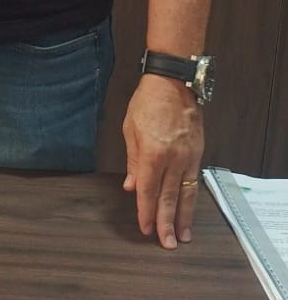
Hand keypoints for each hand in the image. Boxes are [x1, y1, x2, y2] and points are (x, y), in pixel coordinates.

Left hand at [122, 73, 204, 248]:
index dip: (145, 210)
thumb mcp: (130, 129)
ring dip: (182, 217)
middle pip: (168, 196)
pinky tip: (188, 211)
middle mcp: (172, 159)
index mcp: (152, 152)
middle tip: (165, 243)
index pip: (147, 189)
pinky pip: (193, 182)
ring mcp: (188, 157)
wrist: (173, 84)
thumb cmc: (146, 103)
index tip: (145, 228)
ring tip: (181, 236)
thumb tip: (130, 186)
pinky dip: (191, 199)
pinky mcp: (198, 154)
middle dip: (165, 221)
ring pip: (185, 194)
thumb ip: (132, 160)